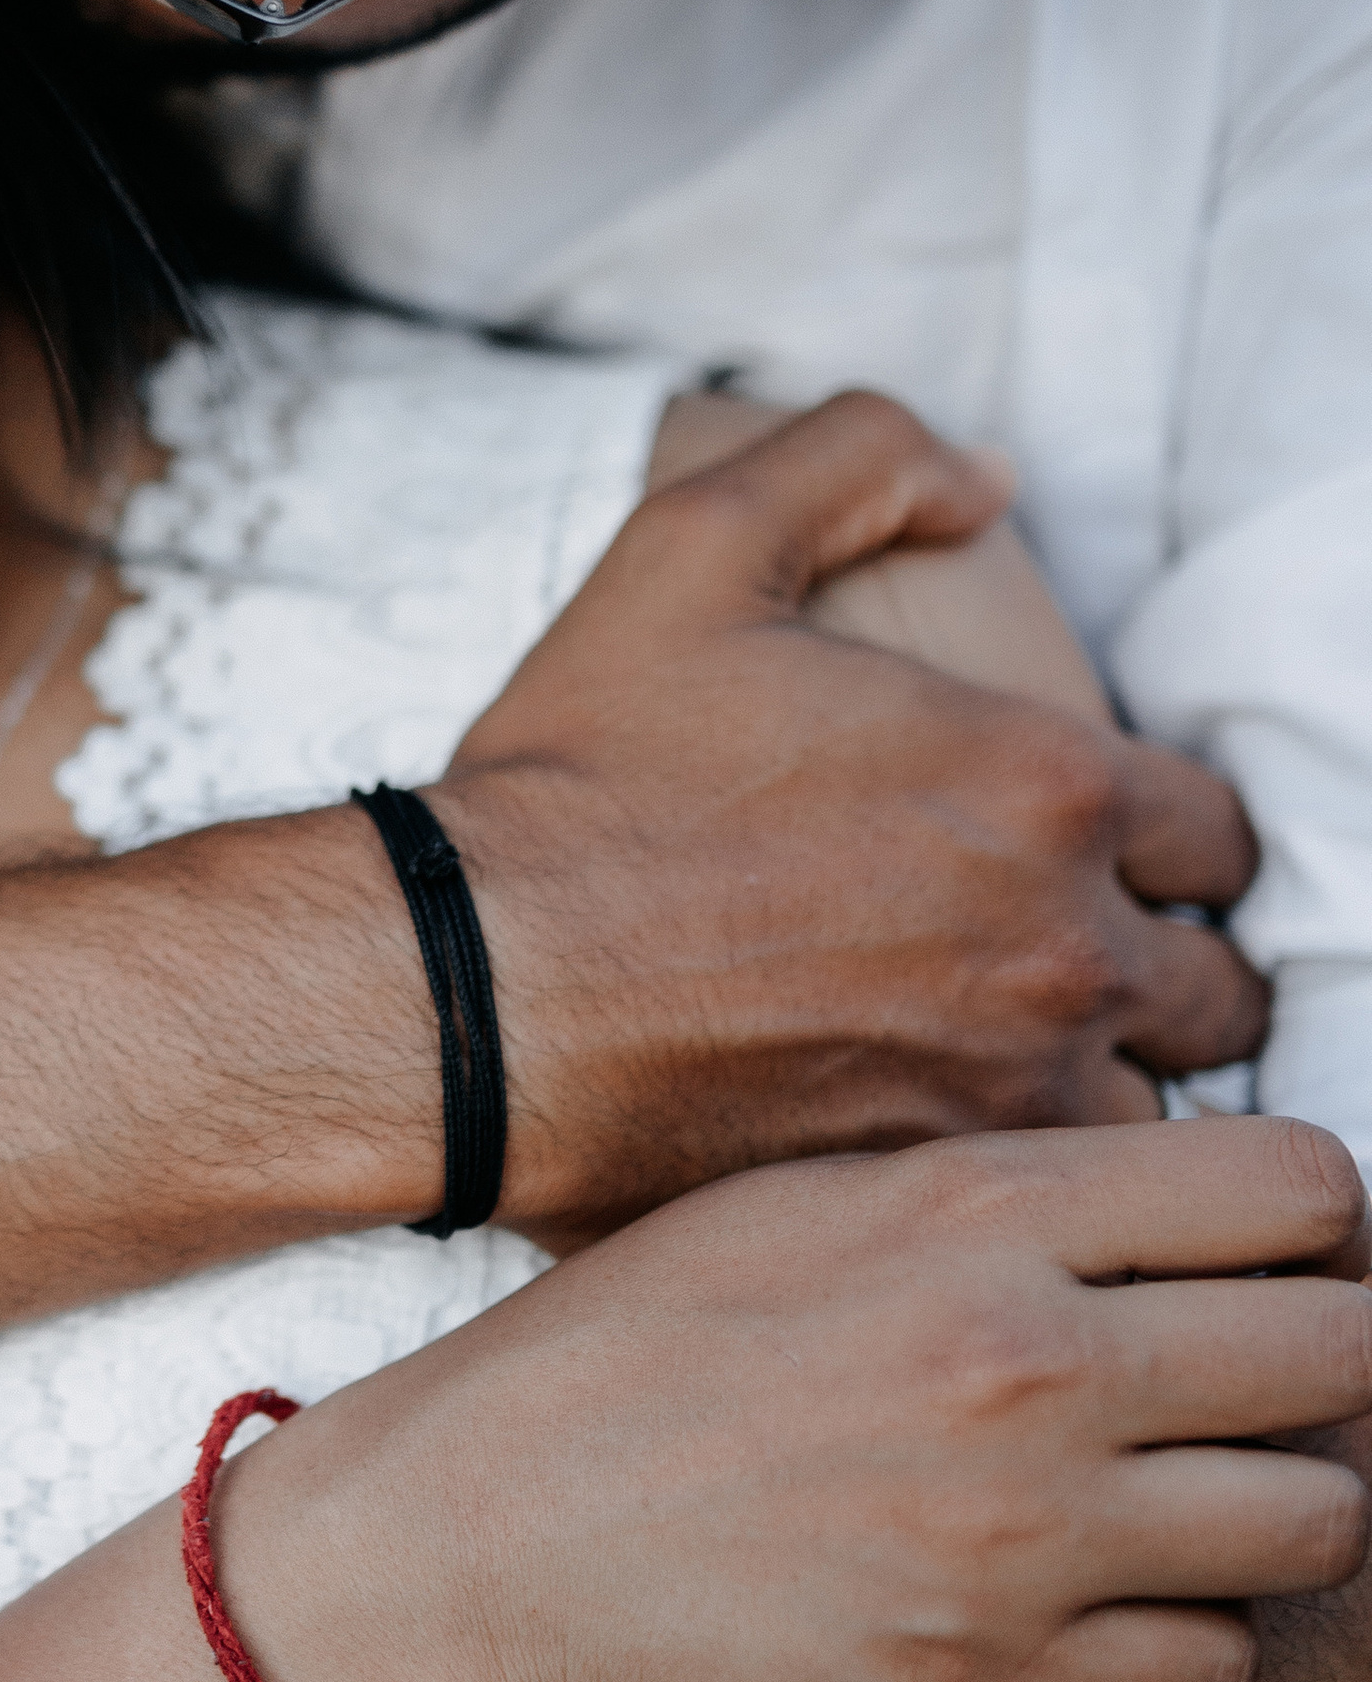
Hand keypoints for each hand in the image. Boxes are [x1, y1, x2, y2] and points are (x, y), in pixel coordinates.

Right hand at [225, 1115, 1371, 1681]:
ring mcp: (1018, 1532)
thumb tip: (1195, 1209)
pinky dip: (1190, 1638)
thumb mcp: (818, 1195)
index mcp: (981, 1211)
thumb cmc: (636, 1346)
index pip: (1301, 1186)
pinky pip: (1215, 1665)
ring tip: (1197, 1495)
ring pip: (1320, 1520)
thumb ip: (1017, 1194)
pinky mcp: (989, 1677)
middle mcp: (1025, 1361)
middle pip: (1344, 1350)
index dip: (1314, 1224)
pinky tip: (1110, 1600)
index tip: (1272, 1258)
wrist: (489, 1526)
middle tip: (1251, 1381)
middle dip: (1321, 1359)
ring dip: (1280, 1505)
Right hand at [442, 393, 1265, 1247]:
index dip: (1168, 842)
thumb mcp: (696, 546)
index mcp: (1041, 785)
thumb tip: (983, 478)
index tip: (1100, 859)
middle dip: (1162, 977)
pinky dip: (1017, 1187)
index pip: (1217, 834)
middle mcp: (1059, 948)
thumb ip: (859, 460)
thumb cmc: (574, 780)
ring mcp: (1003, 1094)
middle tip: (1065, 972)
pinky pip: (1047, 1220)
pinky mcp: (926, 1200)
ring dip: (1101, 1093)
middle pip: (1218, 993)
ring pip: (1151, 1120)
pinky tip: (941, 1155)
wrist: (462, 986)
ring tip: (1008, 1077)